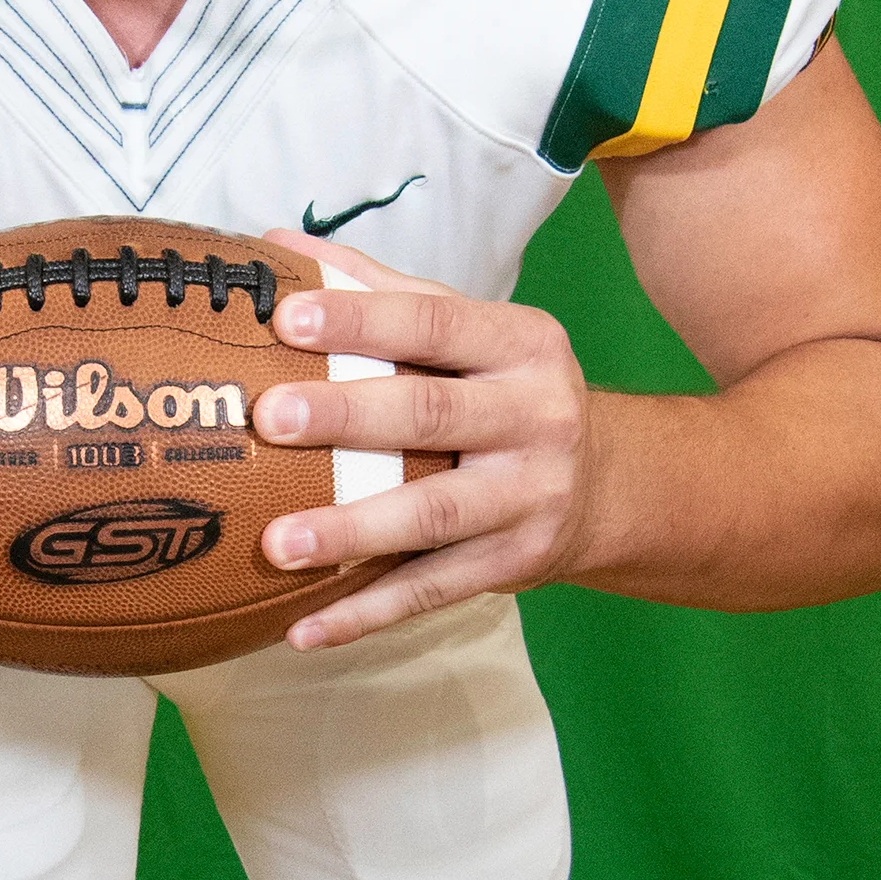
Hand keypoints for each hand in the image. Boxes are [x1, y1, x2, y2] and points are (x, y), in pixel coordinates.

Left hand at [254, 239, 597, 647]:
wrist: (608, 485)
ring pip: (434, 515)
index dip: (362, 319)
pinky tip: (304, 630)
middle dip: (349, 417)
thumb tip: (277, 249)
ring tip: (277, 544)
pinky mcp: (517, 562)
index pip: (434, 320)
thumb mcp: (470, 334)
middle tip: (272, 418)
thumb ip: (380, 291)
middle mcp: (536, 414)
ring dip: (352, 530)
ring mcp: (530, 495)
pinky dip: (366, 613)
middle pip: (432, 414)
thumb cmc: (507, 394)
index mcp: (519, 344)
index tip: (287, 319)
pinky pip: (434, 590)